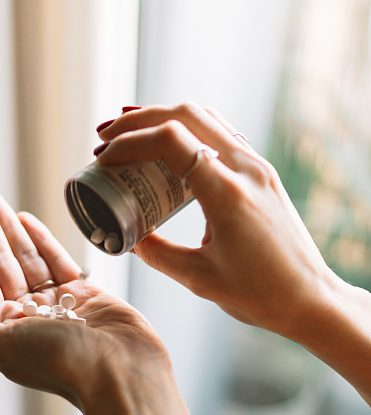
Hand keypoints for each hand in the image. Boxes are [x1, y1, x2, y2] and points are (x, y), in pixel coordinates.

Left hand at [0, 186, 200, 414]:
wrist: (121, 372)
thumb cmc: (63, 363)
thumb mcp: (4, 348)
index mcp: (4, 329)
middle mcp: (27, 316)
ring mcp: (56, 304)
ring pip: (25, 257)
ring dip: (7, 226)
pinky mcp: (85, 295)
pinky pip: (57, 261)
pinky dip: (40, 239)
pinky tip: (25, 218)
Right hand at [96, 102, 338, 338]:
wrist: (312, 299)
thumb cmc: (262, 295)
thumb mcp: (198, 278)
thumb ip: (156, 254)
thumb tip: (128, 237)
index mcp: (227, 194)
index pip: (170, 141)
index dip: (129, 142)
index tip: (103, 158)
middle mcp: (246, 169)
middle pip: (185, 114)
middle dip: (138, 120)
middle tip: (106, 136)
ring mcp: (258, 167)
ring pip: (205, 117)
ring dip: (164, 119)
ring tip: (131, 135)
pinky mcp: (263, 173)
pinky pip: (221, 134)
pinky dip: (189, 131)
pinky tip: (170, 147)